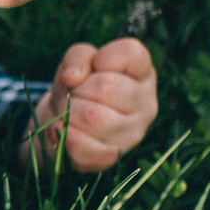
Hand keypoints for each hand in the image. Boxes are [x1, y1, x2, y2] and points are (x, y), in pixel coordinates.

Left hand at [22, 38, 157, 172]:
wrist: (66, 123)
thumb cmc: (77, 86)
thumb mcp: (77, 62)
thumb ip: (77, 57)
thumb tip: (72, 77)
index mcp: (142, 73)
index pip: (131, 53)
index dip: (103, 57)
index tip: (95, 66)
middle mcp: (146, 103)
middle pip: (106, 87)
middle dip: (78, 89)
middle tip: (73, 94)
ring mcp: (133, 132)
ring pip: (93, 117)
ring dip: (68, 113)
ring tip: (67, 113)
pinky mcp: (114, 155)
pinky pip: (85, 147)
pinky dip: (65, 137)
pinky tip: (64, 131)